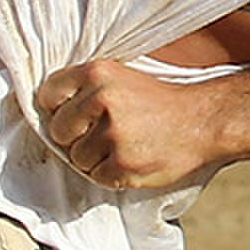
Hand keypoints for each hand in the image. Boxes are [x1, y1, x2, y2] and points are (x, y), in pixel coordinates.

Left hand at [36, 59, 222, 189]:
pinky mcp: (123, 163)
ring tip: (123, 145)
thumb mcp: (122, 76)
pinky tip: (132, 158)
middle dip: (75, 137)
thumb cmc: (160, 101)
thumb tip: (46, 109)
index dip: (57, 109)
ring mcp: (112, 133)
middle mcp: (102, 99)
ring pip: (77, 158)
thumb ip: (86, 88)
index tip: (73, 115)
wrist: (203, 120)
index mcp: (98, 72)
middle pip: (58, 131)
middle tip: (104, 133)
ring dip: (95, 159)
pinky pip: (96, 177)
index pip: (48, 95)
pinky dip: (111, 174)